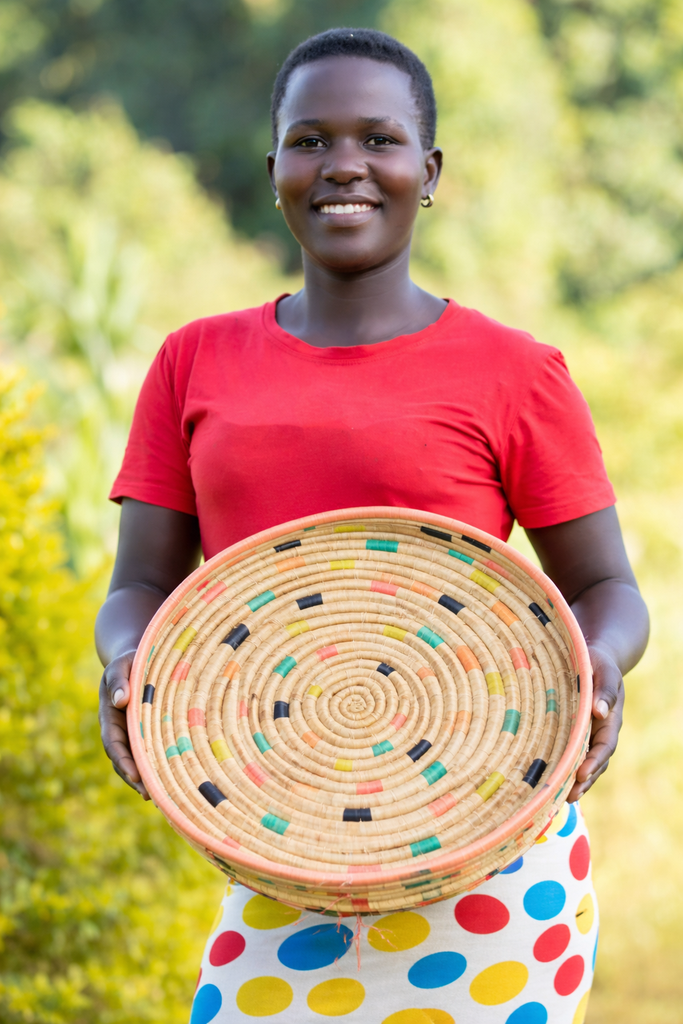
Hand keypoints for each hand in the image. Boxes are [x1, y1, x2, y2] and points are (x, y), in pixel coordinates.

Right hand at [99, 650, 148, 799]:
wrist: (136, 659)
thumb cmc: (129, 661)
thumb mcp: (121, 666)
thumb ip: (119, 681)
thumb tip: (120, 700)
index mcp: (109, 715)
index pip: (113, 743)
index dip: (124, 760)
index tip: (135, 776)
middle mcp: (119, 728)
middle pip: (124, 759)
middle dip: (135, 778)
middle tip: (151, 795)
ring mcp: (131, 732)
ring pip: (136, 759)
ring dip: (146, 778)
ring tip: (162, 797)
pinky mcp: (146, 732)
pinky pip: (149, 751)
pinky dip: (156, 766)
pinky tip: (171, 779)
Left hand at [568, 643, 623, 801]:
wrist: (593, 660)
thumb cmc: (598, 663)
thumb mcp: (605, 672)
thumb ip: (604, 690)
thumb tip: (600, 712)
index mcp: (610, 720)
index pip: (605, 746)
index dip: (594, 761)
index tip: (582, 774)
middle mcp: (601, 732)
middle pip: (596, 762)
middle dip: (584, 780)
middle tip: (569, 795)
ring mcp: (589, 734)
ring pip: (584, 762)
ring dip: (575, 780)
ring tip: (560, 797)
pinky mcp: (575, 733)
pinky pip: (572, 754)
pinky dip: (564, 768)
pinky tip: (550, 780)